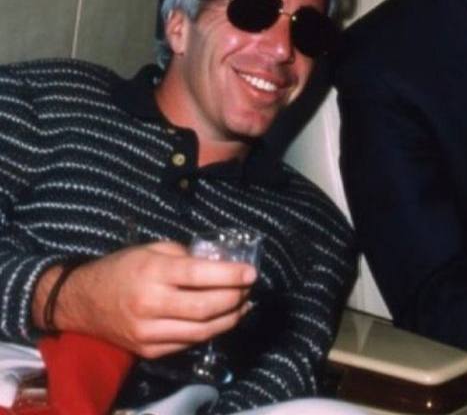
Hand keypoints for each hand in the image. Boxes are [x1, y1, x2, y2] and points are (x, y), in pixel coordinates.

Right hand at [33, 241, 256, 357]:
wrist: (82, 302)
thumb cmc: (122, 267)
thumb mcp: (152, 249)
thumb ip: (185, 256)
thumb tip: (220, 263)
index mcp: (152, 272)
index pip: (199, 275)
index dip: (230, 275)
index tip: (252, 272)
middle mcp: (151, 304)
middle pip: (205, 308)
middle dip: (235, 298)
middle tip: (249, 288)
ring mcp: (148, 332)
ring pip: (201, 331)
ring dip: (230, 319)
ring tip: (244, 305)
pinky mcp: (148, 351)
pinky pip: (188, 343)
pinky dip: (210, 331)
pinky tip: (223, 319)